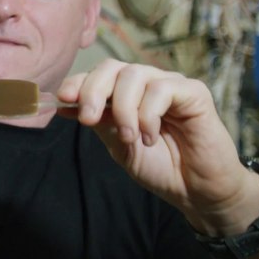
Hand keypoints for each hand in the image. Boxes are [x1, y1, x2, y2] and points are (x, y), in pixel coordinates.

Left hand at [56, 60, 258, 235]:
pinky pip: (161, 89)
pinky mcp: (194, 92)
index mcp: (127, 94)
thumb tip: (62, 105)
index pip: (99, 75)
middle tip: (88, 119)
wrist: (196, 191)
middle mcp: (148, 83)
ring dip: (123, 108)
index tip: (63, 99)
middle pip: (113, 67)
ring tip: (129, 137)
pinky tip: (151, 137)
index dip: (79, 83)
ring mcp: (171, 85)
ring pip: (135, 75)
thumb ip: (99, 123)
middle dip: (93, 90)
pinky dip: (148, 115)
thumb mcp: (120, 146)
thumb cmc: (161, 168)